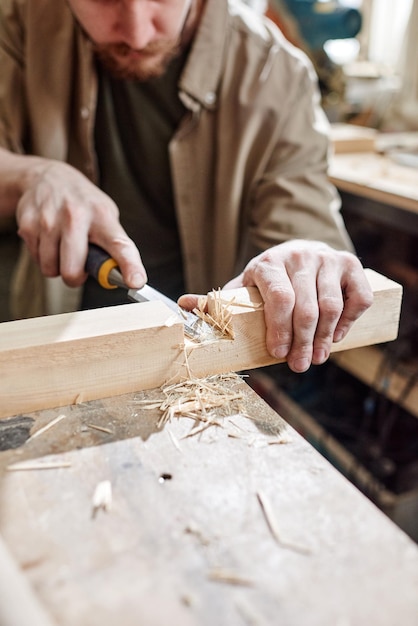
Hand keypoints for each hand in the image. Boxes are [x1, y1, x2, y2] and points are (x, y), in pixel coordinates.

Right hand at [16, 160, 146, 287]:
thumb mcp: (106, 215)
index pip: (119, 245)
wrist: (48, 177)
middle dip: (75, 277)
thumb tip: (123, 278)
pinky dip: (43, 256)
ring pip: (51, 269)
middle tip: (78, 266)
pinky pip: (37, 260)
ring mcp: (49, 220)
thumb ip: (114, 245)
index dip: (130, 266)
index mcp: (102, 216)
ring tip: (62, 247)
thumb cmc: (83, 204)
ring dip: (57, 266)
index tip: (136, 282)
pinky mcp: (28, 224)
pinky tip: (49, 239)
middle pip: (73, 270)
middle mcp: (76, 216)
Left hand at [179, 240, 372, 372]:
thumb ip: (218, 300)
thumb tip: (182, 304)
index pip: (278, 298)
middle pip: (306, 308)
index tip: (278, 354)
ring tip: (317, 357)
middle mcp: (300, 257)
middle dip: (303, 343)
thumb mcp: (245, 287)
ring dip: (325, 338)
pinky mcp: (351, 264)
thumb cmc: (270, 279)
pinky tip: (336, 335)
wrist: (301, 251)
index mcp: (268, 264)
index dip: (279, 329)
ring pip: (332, 306)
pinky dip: (349, 321)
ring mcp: (328, 259)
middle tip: (299, 366)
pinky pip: (358, 298)